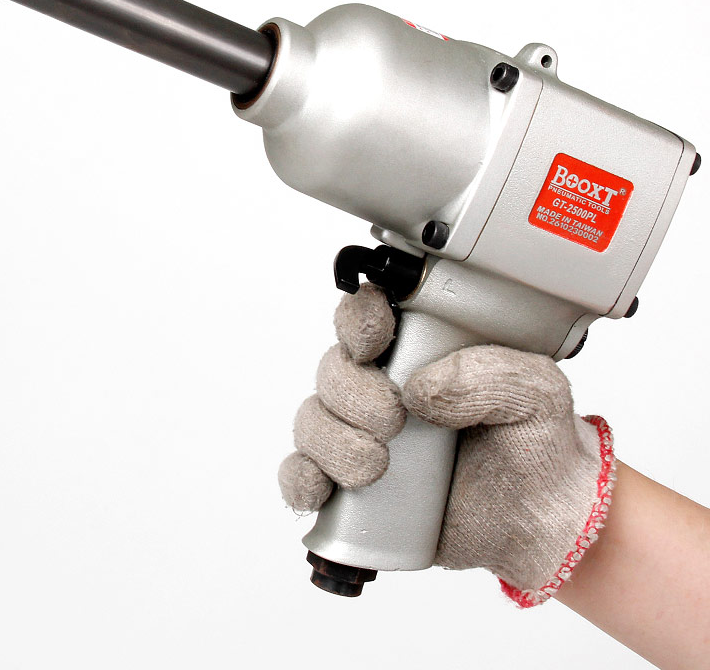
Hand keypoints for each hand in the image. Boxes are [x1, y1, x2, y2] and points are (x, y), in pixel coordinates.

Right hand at [279, 284, 614, 605]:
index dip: (358, 321)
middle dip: (353, 395)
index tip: (375, 342)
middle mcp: (383, 390)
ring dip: (331, 440)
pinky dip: (301, 479)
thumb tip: (422, 389)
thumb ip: (493, 374)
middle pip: (333, 371)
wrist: (541, 523)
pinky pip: (303, 474)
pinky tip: (322, 489)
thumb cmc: (538, 447)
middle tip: (394, 421)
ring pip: (312, 421)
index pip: (367, 318)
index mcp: (420, 354)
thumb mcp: (538, 394)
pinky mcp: (352, 488)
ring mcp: (363, 438)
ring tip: (375, 466)